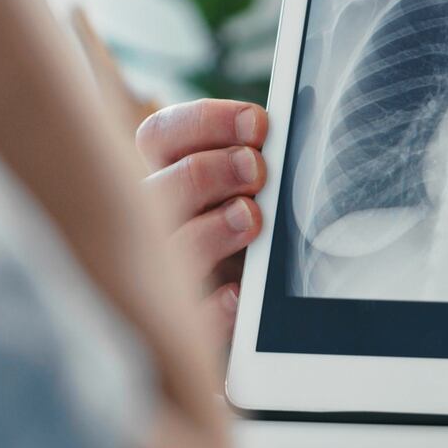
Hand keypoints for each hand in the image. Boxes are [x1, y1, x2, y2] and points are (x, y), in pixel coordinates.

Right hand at [137, 101, 269, 344]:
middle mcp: (158, 222)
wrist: (264, 322)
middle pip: (155, 188)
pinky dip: (210, 307)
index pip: (161, 135)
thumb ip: (260, 160)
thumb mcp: (259, 194)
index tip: (258, 123)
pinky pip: (186, 318)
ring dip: (209, 229)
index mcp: (169, 177)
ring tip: (251, 219)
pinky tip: (239, 295)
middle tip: (256, 170)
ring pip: (165, 249)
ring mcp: (167, 274)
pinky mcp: (189, 325)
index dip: (205, 122)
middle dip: (208, 171)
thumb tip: (292, 127)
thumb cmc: (258, 236)